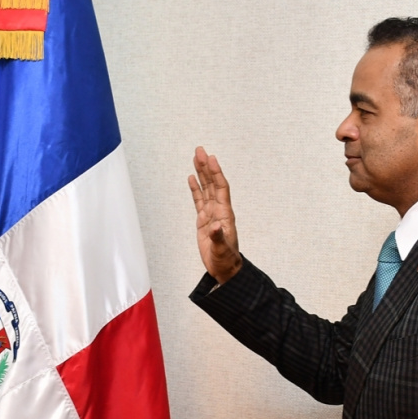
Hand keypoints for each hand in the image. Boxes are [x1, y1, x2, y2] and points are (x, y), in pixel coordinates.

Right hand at [188, 146, 242, 283]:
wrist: (224, 268)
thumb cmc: (225, 260)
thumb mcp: (222, 250)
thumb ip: (218, 237)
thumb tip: (216, 226)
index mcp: (225, 214)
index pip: (220, 188)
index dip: (215, 173)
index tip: (211, 158)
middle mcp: (219, 210)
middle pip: (212, 183)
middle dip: (206, 166)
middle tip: (200, 150)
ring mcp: (211, 213)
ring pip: (205, 188)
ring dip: (201, 173)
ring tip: (196, 157)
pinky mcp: (204, 220)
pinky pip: (199, 200)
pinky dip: (195, 188)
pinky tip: (192, 178)